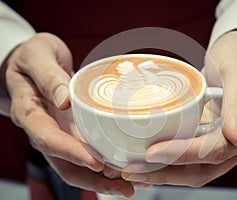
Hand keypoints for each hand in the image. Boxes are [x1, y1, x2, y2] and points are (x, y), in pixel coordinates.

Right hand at [4, 32, 133, 196]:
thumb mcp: (38, 56)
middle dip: (93, 179)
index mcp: (30, 113)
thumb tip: (64, 101)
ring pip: (77, 164)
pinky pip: (85, 151)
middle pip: (65, 163)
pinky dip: (103, 163)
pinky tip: (123, 166)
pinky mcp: (71, 131)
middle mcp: (45, 129)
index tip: (96, 162)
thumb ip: (49, 77)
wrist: (31, 61)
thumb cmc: (32, 56)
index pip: (48, 139)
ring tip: (129, 185)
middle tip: (123, 187)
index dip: (72, 153)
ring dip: (102, 179)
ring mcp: (59, 132)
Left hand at [121, 26, 236, 185]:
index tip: (153, 152)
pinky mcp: (212, 141)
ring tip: (135, 171)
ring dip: (164, 172)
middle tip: (133, 170)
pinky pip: (191, 160)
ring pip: (195, 170)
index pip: (217, 149)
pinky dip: (169, 163)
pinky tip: (148, 163)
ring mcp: (227, 145)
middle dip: (166, 171)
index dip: (183, 154)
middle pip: (203, 168)